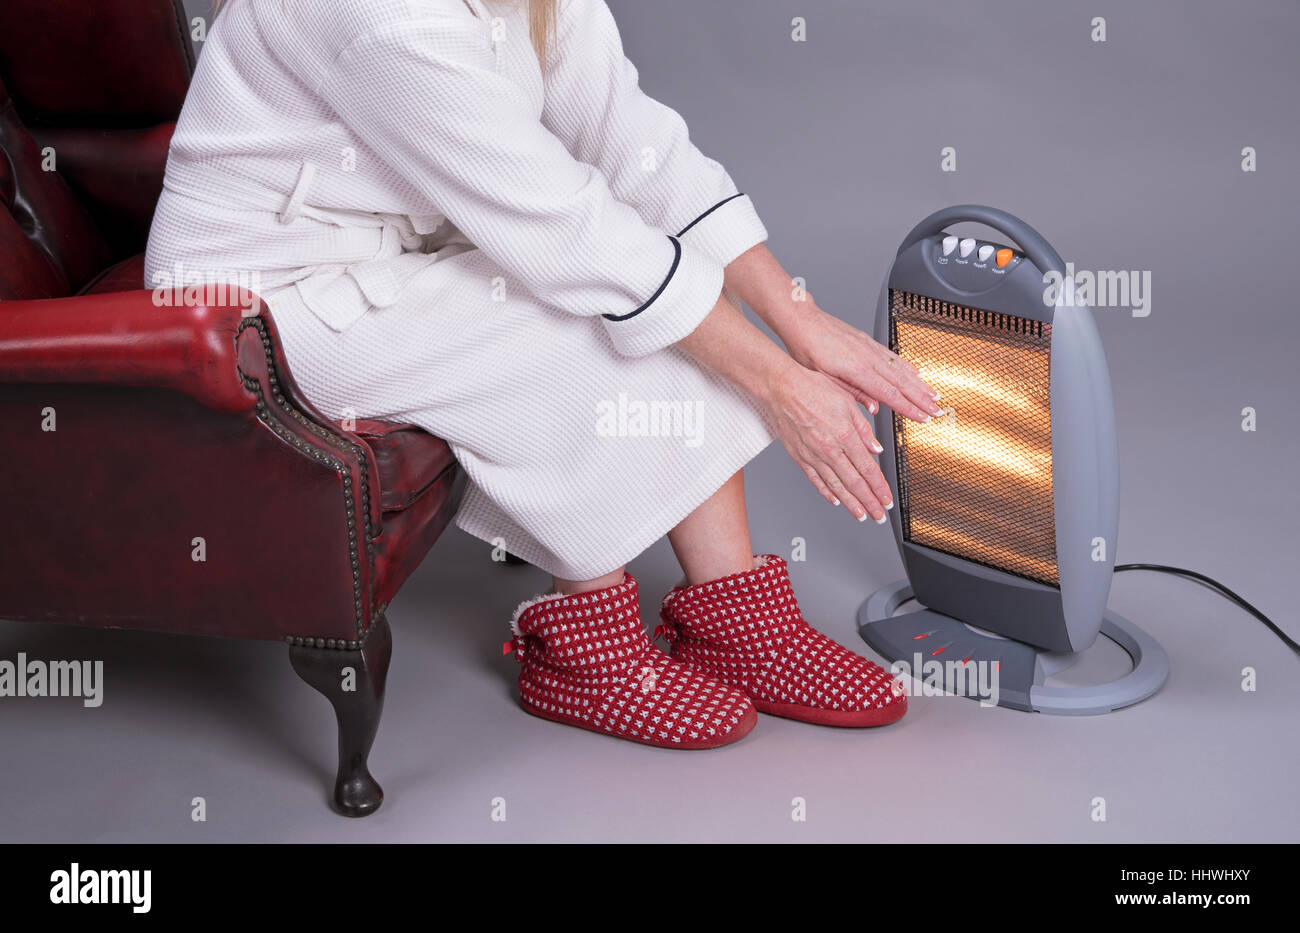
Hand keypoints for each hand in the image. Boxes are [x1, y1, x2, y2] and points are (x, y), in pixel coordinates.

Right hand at [762, 359, 895, 522]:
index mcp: (845, 436)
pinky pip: (815, 480)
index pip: (867, 469)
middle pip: (854, 483)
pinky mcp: (799, 457)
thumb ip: (864, 428)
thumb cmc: (813, 389)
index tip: (887, 499)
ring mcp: (813, 456)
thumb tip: (876, 449)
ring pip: (836, 486)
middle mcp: (829, 450)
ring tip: (861, 515)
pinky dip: (826, 492)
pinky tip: (835, 500)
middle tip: (879, 515)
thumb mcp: (848, 402)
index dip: (879, 488)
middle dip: (869, 502)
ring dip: (851, 503)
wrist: (782, 389)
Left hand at [786, 306, 940, 422]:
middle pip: (902, 382)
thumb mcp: (824, 380)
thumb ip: (852, 394)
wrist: (802, 321)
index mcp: (857, 370)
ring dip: (920, 384)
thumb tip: (873, 408)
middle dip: (921, 398)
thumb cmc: (807, 349)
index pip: (890, 394)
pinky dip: (907, 366)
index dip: (909, 407)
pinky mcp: (867, 341)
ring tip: (933, 395)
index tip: (922, 417)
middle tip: (936, 411)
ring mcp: (870, 347)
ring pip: (901, 369)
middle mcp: (868, 357)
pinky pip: (893, 356)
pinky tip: (916, 372)